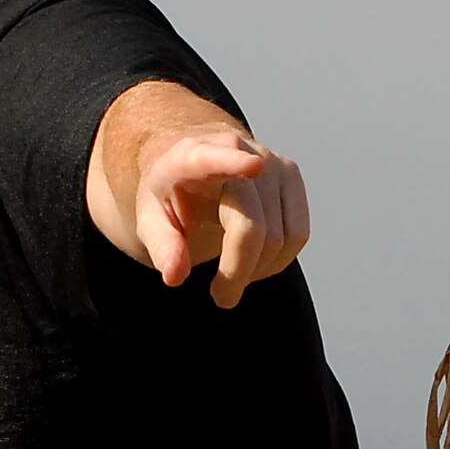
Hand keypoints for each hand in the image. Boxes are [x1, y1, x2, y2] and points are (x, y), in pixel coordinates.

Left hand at [133, 127, 308, 307]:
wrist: (196, 163)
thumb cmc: (171, 196)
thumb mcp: (151, 220)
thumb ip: (161, 246)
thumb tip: (176, 276)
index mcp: (192, 157)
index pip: (213, 159)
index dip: (232, 164)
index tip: (252, 166)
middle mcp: (238, 150)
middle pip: (252, 226)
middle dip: (238, 271)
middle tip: (221, 297)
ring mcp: (270, 161)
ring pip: (282, 236)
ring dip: (259, 270)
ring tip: (232, 274)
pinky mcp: (291, 174)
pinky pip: (298, 234)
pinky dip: (278, 260)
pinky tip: (254, 260)